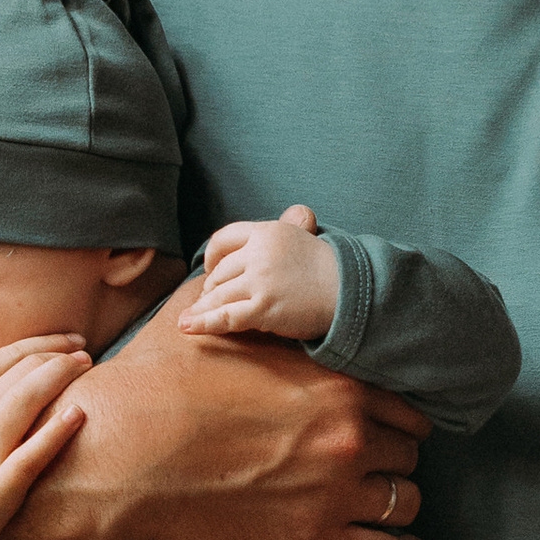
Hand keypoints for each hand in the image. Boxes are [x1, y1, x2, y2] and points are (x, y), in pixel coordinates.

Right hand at [0, 333, 89, 539]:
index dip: (37, 345)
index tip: (62, 342)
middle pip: (19, 372)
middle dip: (57, 356)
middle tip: (84, 351)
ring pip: (28, 399)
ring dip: (61, 376)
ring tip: (87, 367)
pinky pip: (34, 451)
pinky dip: (58, 428)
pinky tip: (80, 413)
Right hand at [88, 294, 431, 539]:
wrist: (123, 454)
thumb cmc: (161, 383)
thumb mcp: (215, 313)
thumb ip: (272, 274)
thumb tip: (301, 214)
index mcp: (334, 380)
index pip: (403, 401)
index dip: (392, 413)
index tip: (378, 422)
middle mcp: (348, 434)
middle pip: (409, 451)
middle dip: (393, 456)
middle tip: (372, 463)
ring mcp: (337, 491)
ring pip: (406, 500)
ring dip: (397, 502)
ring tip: (382, 505)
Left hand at [186, 203, 339, 342]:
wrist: (353, 291)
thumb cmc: (330, 269)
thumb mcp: (306, 237)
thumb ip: (291, 227)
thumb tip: (298, 213)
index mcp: (267, 232)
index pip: (224, 238)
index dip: (212, 256)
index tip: (210, 269)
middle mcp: (259, 253)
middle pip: (220, 272)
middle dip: (211, 288)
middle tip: (209, 300)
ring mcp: (260, 280)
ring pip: (218, 295)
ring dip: (203, 308)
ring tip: (190, 318)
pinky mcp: (264, 307)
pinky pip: (225, 317)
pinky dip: (202, 322)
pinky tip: (187, 326)